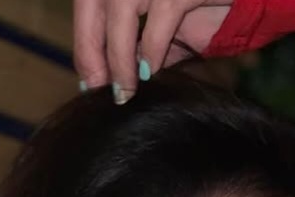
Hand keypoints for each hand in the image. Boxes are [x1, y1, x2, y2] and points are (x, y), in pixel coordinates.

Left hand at [73, 0, 231, 100]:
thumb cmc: (209, 4)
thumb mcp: (166, 28)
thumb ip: (141, 45)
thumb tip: (115, 79)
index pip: (89, 5)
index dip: (84, 42)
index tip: (89, 82)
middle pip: (94, 3)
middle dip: (91, 49)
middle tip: (98, 89)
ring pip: (121, 8)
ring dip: (119, 55)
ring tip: (124, 90)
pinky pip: (162, 15)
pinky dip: (152, 48)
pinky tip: (150, 72)